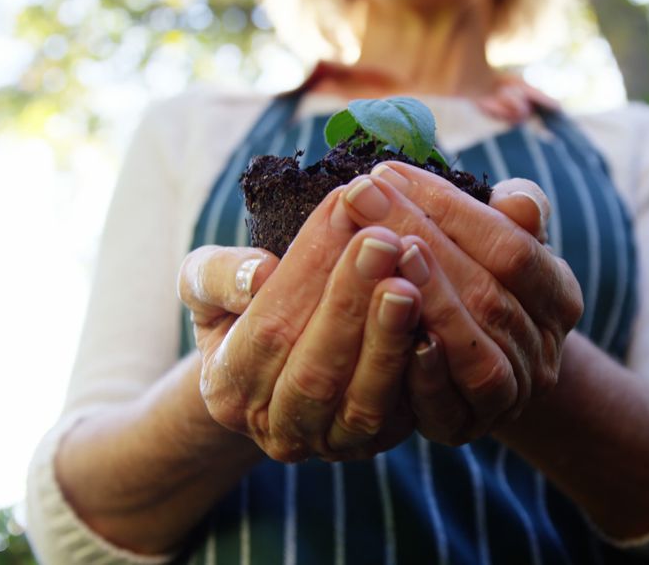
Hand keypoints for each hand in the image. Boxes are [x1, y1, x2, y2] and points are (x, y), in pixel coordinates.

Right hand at [178, 189, 426, 461]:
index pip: (267, 327)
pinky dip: (423, 370)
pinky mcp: (380, 442)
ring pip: (363, 399)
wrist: (276, 367)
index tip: (340, 206)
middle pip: (316, 369)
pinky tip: (440, 319)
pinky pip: (405, 414)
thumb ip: (217, 276)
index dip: (306, 268)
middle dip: (352, 300)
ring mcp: (332, 444)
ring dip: (389, 337)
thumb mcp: (208, 284)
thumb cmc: (240, 308)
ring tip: (412, 277)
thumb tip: (258, 275)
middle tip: (384, 238)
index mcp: (227, 390)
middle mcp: (277, 429)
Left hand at [338, 163, 582, 443]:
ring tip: (376, 251)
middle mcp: (545, 349)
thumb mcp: (500, 239)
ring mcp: (511, 395)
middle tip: (362, 196)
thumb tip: (518, 199)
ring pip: (475, 351)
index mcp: (558, 294)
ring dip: (425, 299)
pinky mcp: (466, 428)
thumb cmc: (478, 281)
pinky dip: (420, 370)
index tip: (390, 172)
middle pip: (489, 294)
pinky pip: (450, 406)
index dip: (452, 208)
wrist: (471, 366)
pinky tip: (384, 327)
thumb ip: (513, 214)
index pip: (513, 246)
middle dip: (421, 237)